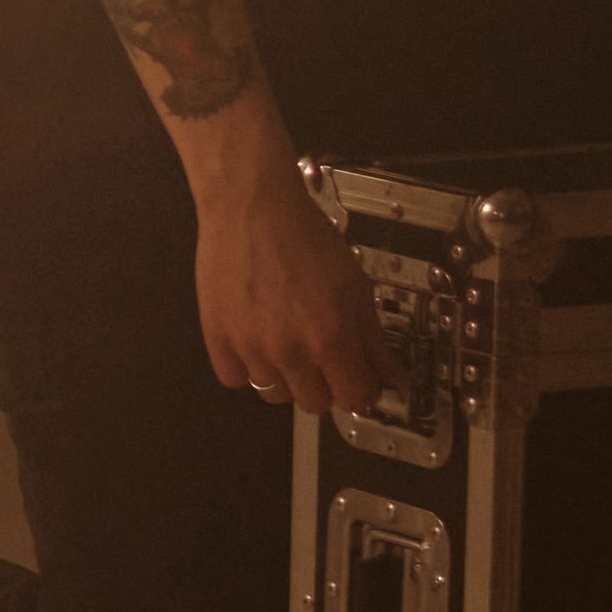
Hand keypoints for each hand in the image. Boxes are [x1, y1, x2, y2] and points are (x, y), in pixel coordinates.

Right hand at [194, 156, 384, 411]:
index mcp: (331, 337)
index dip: (360, 391)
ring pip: (273, 394)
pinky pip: (234, 378)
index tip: (356, 379)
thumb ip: (374, 338)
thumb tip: (393, 377)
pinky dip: (245, 366)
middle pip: (313, 404)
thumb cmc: (305, 237)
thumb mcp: (355, 285)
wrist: (251, 207)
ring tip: (284, 342)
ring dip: (284, 377)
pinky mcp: (217, 336)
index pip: (354, 399)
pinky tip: (254, 339)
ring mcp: (250, 346)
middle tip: (320, 356)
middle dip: (323, 385)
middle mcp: (290, 350)